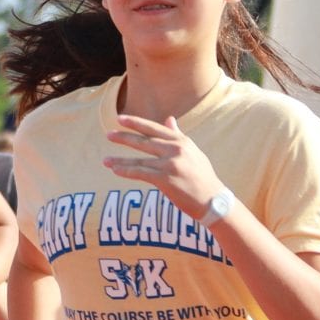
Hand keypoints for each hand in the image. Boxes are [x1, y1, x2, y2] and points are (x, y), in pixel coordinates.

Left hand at [104, 114, 225, 216]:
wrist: (213, 201)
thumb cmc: (203, 177)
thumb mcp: (193, 152)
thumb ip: (178, 136)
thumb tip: (169, 119)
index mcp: (182, 142)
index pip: (154, 128)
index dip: (136, 123)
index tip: (120, 119)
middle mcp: (176, 150)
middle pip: (144, 141)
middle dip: (123, 137)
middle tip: (108, 135)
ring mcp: (170, 164)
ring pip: (139, 160)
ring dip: (120, 160)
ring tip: (105, 161)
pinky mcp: (165, 179)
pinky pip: (140, 173)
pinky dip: (126, 172)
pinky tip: (115, 170)